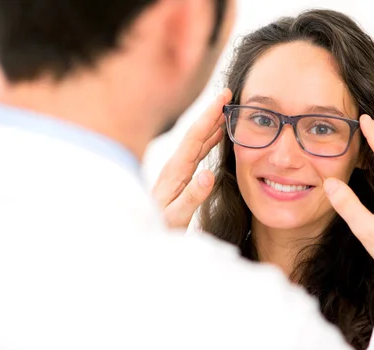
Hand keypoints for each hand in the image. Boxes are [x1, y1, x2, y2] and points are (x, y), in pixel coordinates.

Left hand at [152, 88, 232, 228]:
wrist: (145, 232)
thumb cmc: (162, 225)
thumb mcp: (178, 215)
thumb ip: (193, 195)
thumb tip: (208, 174)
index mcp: (176, 170)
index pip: (195, 136)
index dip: (210, 116)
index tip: (222, 97)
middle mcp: (176, 165)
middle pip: (197, 132)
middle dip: (212, 112)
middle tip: (228, 93)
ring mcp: (178, 169)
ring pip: (198, 140)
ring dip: (212, 123)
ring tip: (226, 109)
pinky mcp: (181, 175)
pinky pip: (198, 151)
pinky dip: (209, 138)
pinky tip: (217, 135)